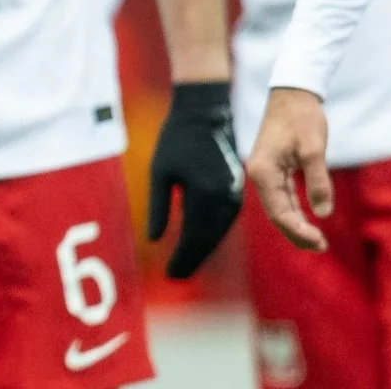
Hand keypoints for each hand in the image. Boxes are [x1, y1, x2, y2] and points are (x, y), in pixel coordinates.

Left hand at [146, 81, 243, 278]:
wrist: (207, 114)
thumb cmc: (177, 139)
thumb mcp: (160, 172)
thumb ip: (158, 208)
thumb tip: (153, 240)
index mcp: (203, 194)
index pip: (193, 238)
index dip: (181, 259)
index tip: (169, 275)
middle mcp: (223, 199)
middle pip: (208, 241)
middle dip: (191, 260)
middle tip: (175, 276)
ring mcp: (233, 196)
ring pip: (218, 234)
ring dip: (203, 251)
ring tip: (185, 264)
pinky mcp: (236, 191)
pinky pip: (224, 223)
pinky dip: (212, 237)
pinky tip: (200, 243)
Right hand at [247, 87, 332, 252]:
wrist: (293, 93)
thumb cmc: (302, 118)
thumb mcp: (314, 149)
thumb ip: (318, 182)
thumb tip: (323, 214)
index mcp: (264, 172)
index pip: (279, 212)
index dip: (299, 231)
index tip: (321, 242)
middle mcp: (259, 175)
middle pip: (276, 214)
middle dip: (297, 233)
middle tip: (321, 247)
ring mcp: (265, 172)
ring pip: (278, 207)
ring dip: (296, 225)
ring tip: (317, 241)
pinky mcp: (273, 169)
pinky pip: (282, 196)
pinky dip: (294, 210)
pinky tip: (307, 220)